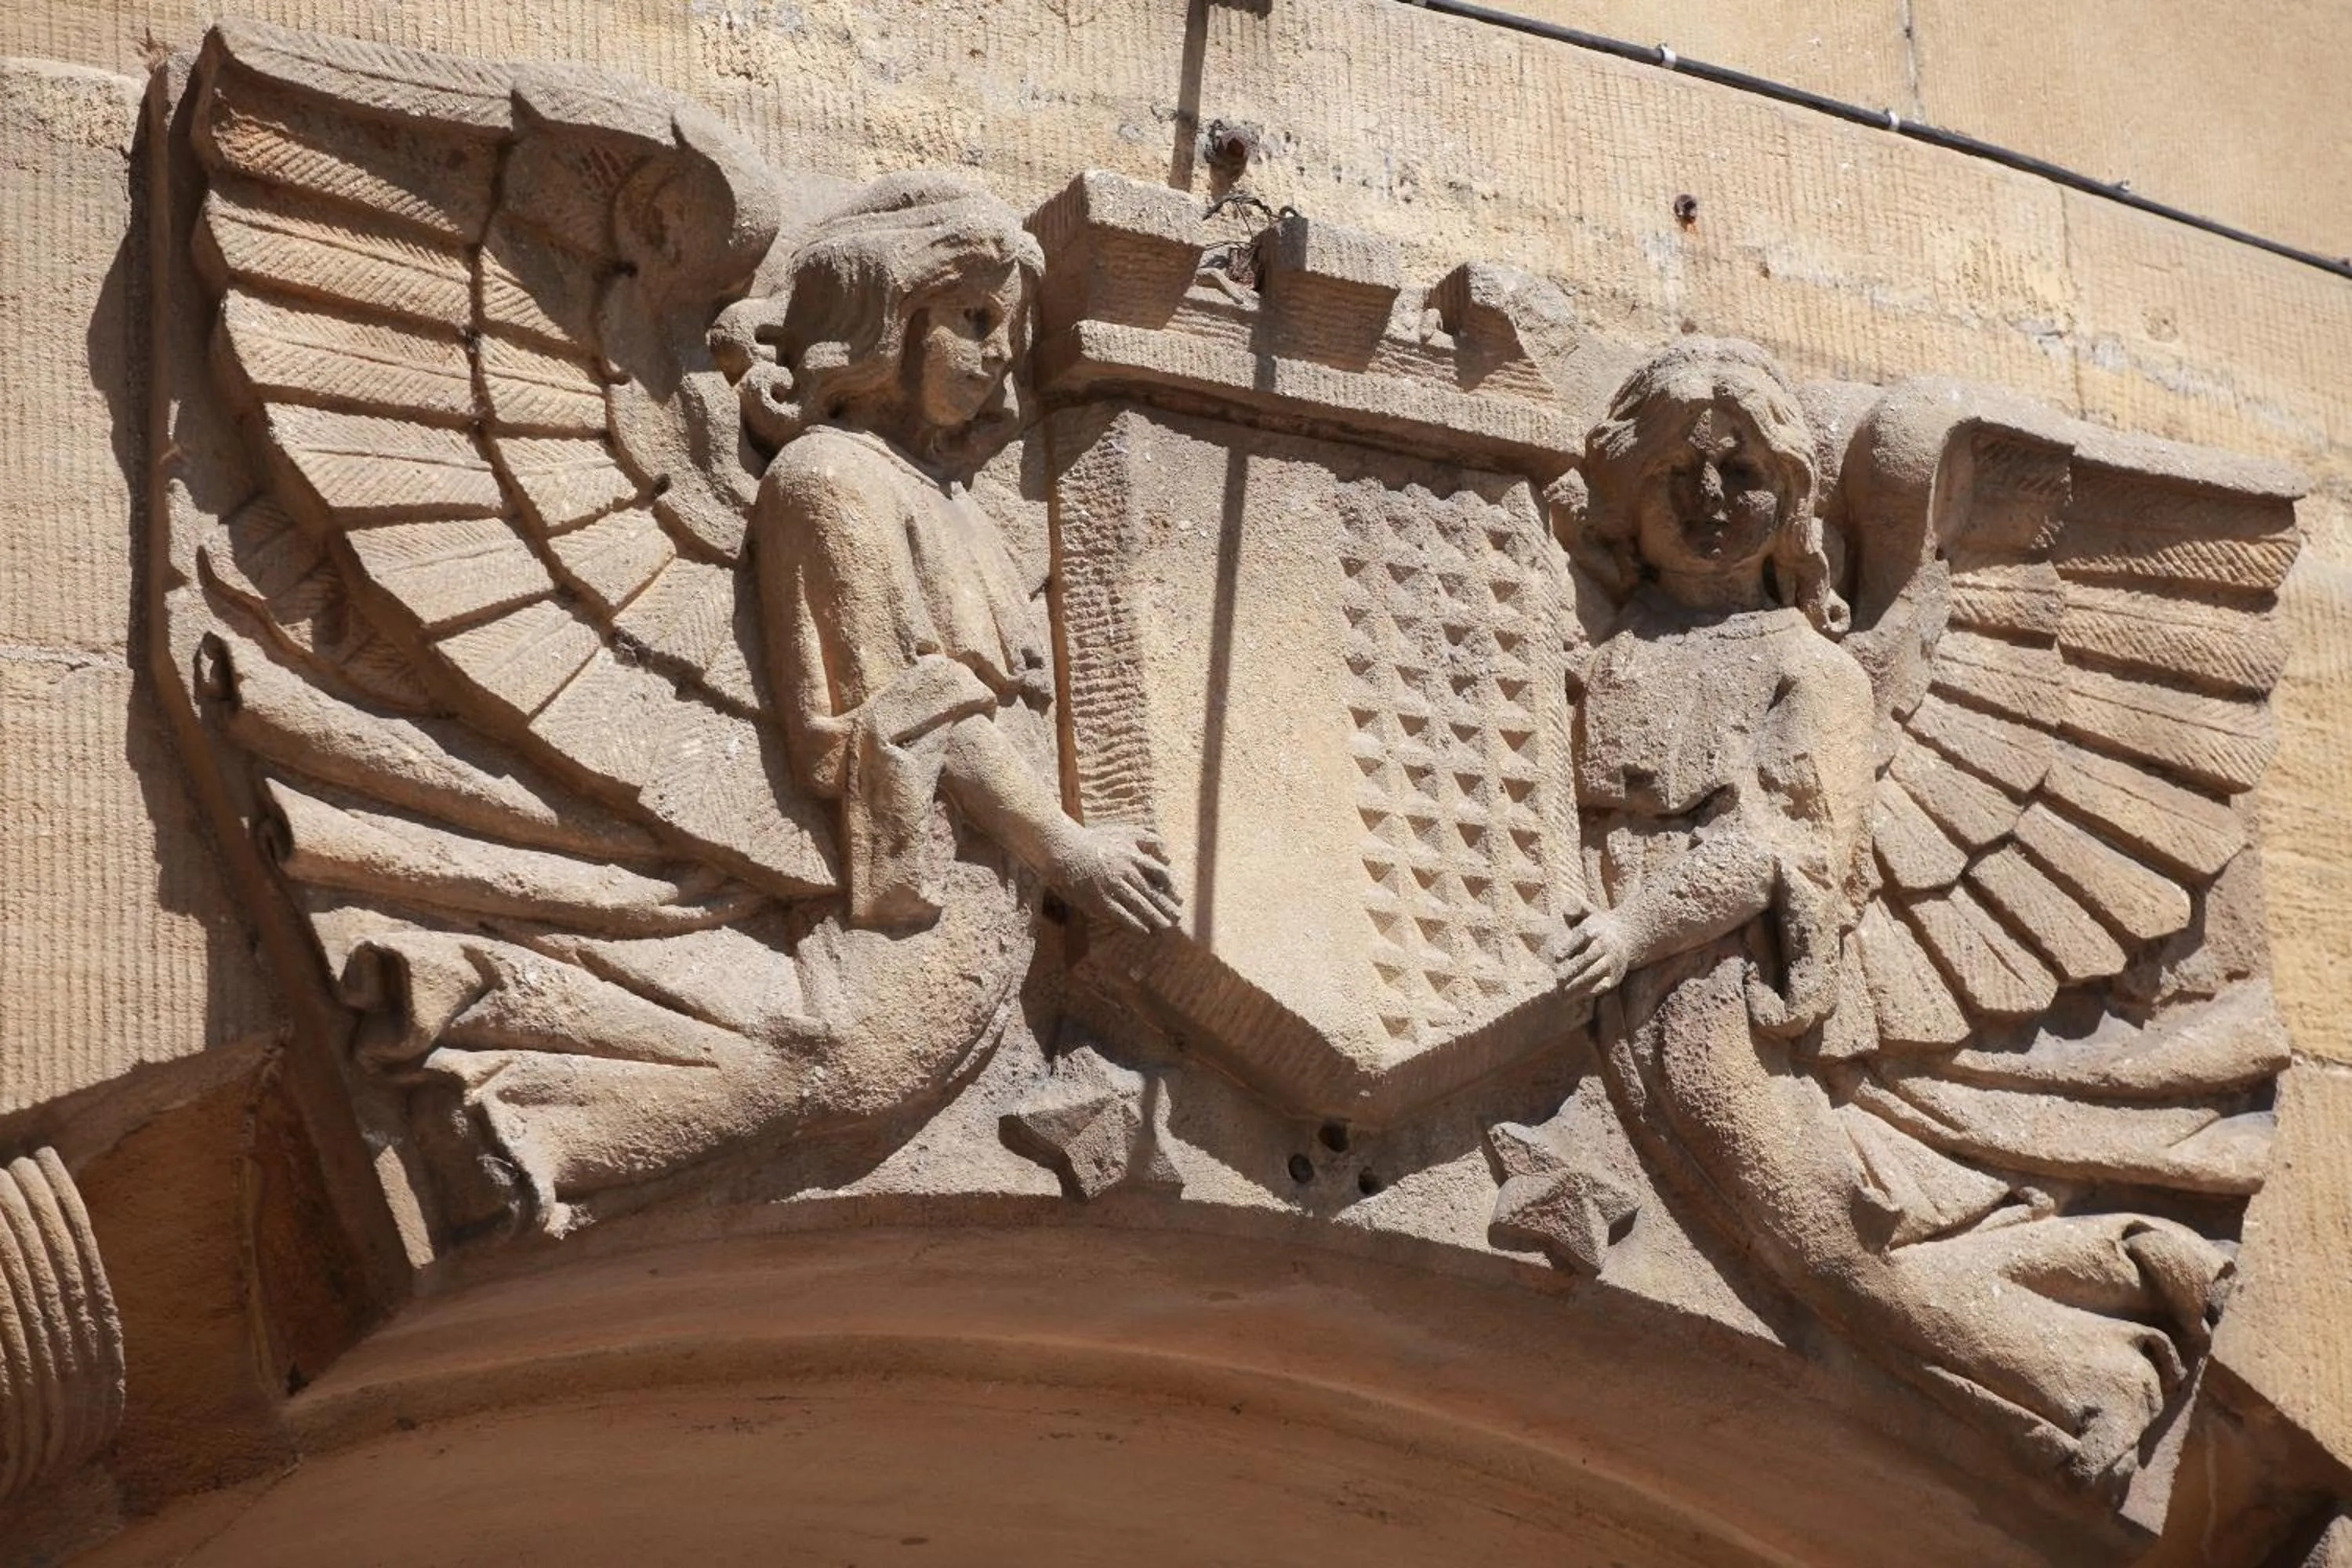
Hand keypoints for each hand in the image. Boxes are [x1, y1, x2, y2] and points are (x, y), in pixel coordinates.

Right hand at [1056, 823, 1181, 935]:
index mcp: (1133, 856)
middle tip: (1177, 917)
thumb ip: (1148, 840)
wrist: (1064, 850)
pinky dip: (1135, 923)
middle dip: (1167, 906)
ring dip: (1155, 917)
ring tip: (1165, 926)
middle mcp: (1126, 872)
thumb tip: (1168, 856)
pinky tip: (1144, 930)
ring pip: (1141, 905)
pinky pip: (1122, 915)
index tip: (1176, 896)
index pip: (1160, 873)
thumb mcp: (1124, 832)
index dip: (1170, 886)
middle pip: (1153, 892)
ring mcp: (1113, 887)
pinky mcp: (1100, 900)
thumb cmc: (1094, 840)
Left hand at [1547, 908, 1632, 1003]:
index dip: (1568, 947)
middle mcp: (1605, 944)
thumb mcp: (1589, 913)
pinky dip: (1590, 990)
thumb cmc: (1599, 926)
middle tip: (1557, 979)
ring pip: (1595, 972)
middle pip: (1588, 957)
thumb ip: (1576, 909)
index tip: (1557, 957)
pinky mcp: (1616, 974)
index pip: (1581, 936)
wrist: (1627, 935)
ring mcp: (1612, 960)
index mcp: (1595, 928)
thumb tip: (1565, 910)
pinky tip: (1577, 995)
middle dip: (1572, 968)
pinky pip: (1603, 984)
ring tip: (1563, 991)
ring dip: (1578, 982)